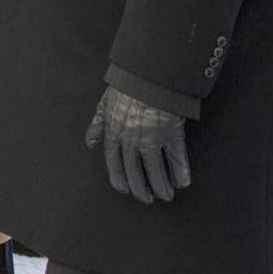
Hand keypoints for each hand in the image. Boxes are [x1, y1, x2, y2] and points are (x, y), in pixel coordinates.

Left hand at [84, 85, 192, 204]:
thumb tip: (90, 144)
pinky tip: (183, 182)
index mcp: (113, 131)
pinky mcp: (172, 133)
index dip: (118, 177)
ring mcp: (152, 137)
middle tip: (148, 199)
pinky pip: (176, 158)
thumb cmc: (127, 87)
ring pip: (155, 168)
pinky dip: (180, 172)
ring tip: (166, 196)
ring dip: (161, 185)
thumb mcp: (104, 104)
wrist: (150, 74)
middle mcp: (131, 138)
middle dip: (141, 187)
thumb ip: (97, 125)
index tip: (124, 189)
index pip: (113, 161)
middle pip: (134, 170)